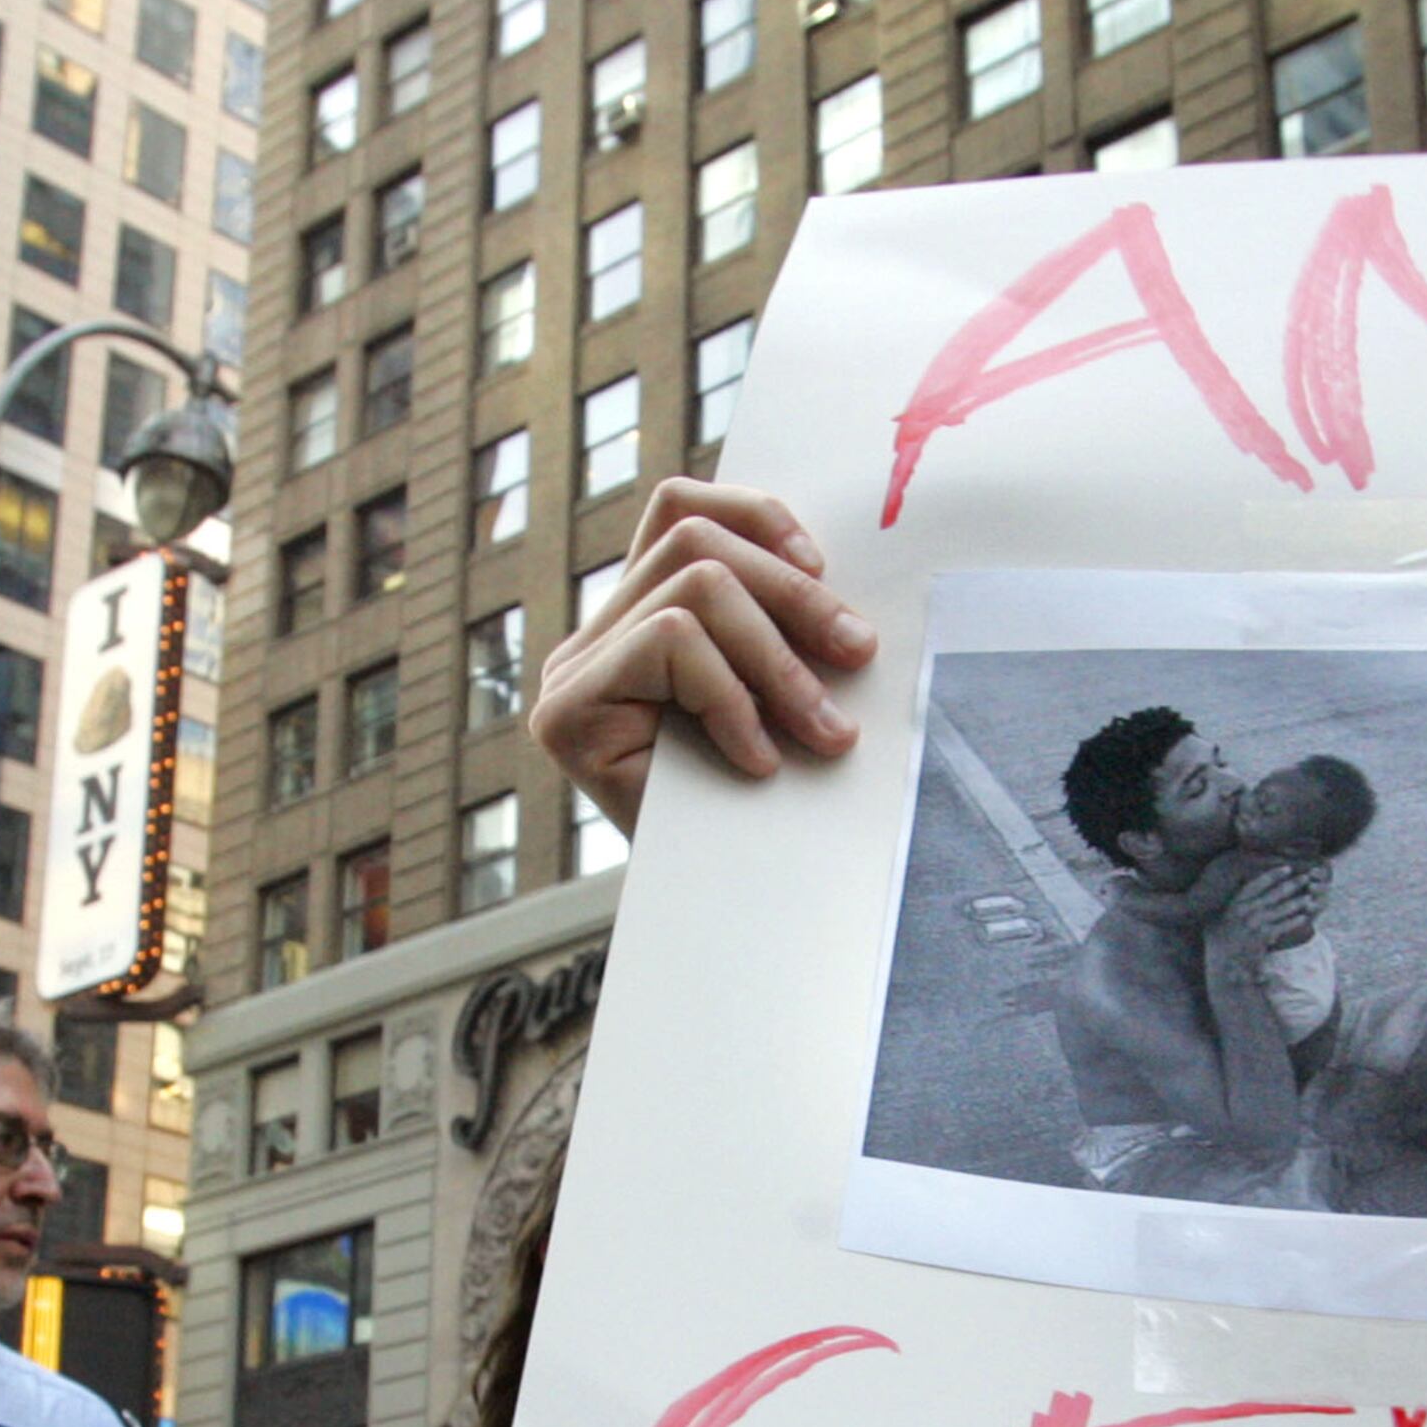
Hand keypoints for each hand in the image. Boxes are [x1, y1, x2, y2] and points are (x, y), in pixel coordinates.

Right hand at [530, 481, 876, 835]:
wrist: (719, 916)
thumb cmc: (759, 807)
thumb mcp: (781, 697)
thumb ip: (779, 630)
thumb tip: (838, 576)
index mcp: (638, 616)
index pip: (680, 510)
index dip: (755, 517)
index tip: (824, 569)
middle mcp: (591, 636)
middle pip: (693, 541)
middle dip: (794, 595)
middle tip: (859, 655)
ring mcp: (571, 673)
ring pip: (694, 589)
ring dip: (779, 659)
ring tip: (824, 733)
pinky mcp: (567, 714)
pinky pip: (670, 645)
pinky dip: (732, 699)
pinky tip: (758, 761)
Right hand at [1211, 866, 1320, 960]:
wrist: (1221, 960)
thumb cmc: (1219, 938)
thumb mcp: (1220, 915)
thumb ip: (1234, 903)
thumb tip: (1246, 890)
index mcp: (1235, 903)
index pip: (1256, 884)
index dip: (1272, 875)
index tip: (1286, 868)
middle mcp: (1246, 911)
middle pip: (1273, 894)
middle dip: (1292, 885)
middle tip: (1305, 877)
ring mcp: (1255, 924)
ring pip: (1281, 909)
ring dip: (1297, 902)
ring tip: (1309, 896)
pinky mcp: (1262, 937)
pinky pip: (1282, 926)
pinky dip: (1294, 921)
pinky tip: (1304, 917)